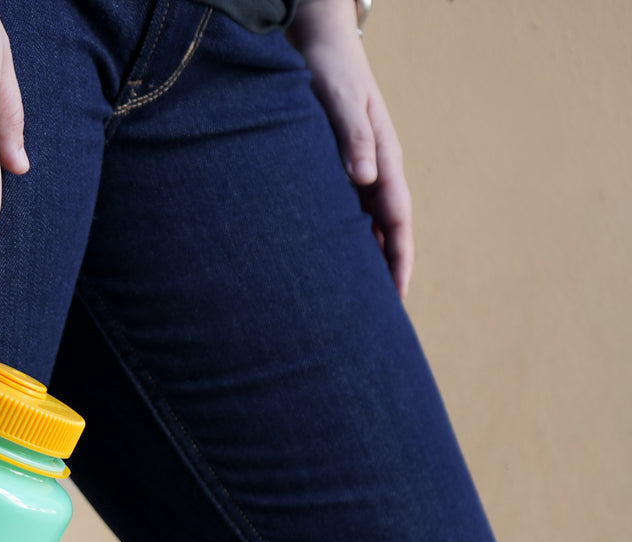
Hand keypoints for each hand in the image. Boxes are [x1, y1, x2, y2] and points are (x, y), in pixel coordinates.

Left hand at [289, 0, 412, 296]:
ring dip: (361, 266)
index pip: (397, 222)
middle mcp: (374, 174)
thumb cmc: (329, 70)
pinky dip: (340, 246)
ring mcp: (357, 176)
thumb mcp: (340, 99)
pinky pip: (342, 219)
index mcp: (383, 161)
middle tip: (375, 322)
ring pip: (363, 230)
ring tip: (351, 308)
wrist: (318, 45)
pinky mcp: (335, 175)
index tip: (395, 297)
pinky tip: (325, 270)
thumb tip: (366, 178)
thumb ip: (353, 137)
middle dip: (383, 276)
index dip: (398, 261)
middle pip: (384, 235)